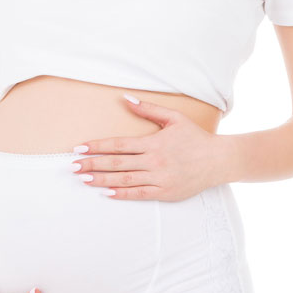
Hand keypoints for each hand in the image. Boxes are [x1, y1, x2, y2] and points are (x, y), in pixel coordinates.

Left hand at [69, 93, 230, 201]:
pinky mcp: (165, 192)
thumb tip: (126, 99)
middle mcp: (154, 161)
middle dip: (92, 164)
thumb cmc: (196, 138)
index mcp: (153, 142)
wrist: (218, 160)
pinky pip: (138, 193)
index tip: (80, 148)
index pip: (119, 144)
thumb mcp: (174, 118)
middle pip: (116, 163)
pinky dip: (121, 193)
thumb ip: (149, 109)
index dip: (97, 146)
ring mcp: (159, 178)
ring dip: (101, 180)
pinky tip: (106, 192)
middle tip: (73, 166)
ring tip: (84, 179)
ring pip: (124, 179)